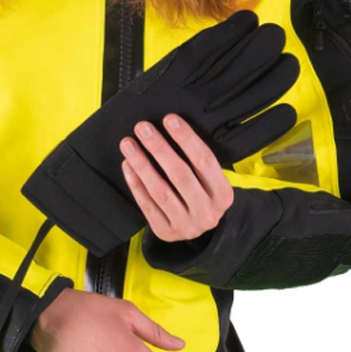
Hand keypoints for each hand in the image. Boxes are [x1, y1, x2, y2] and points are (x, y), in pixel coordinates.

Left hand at [119, 113, 233, 242]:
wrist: (197, 227)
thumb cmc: (202, 192)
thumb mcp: (210, 180)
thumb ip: (197, 159)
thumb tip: (171, 125)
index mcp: (223, 195)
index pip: (205, 161)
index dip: (186, 138)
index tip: (169, 119)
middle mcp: (207, 213)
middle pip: (181, 175)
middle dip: (159, 148)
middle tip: (142, 127)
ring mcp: (186, 226)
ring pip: (160, 191)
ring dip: (142, 164)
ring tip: (128, 143)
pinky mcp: (166, 232)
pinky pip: (147, 205)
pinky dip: (135, 183)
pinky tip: (127, 164)